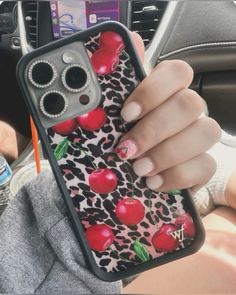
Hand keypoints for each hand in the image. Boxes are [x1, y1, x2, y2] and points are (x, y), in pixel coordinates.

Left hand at [115, 32, 220, 192]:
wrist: (140, 167)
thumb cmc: (130, 133)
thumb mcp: (119, 109)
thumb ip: (123, 78)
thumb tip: (128, 41)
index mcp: (167, 90)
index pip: (177, 72)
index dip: (153, 91)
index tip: (126, 113)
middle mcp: (187, 109)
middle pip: (189, 104)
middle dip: (154, 130)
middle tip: (127, 149)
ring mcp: (199, 135)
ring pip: (205, 132)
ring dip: (167, 153)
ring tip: (139, 169)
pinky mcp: (203, 163)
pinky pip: (204, 166)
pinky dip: (177, 176)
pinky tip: (154, 182)